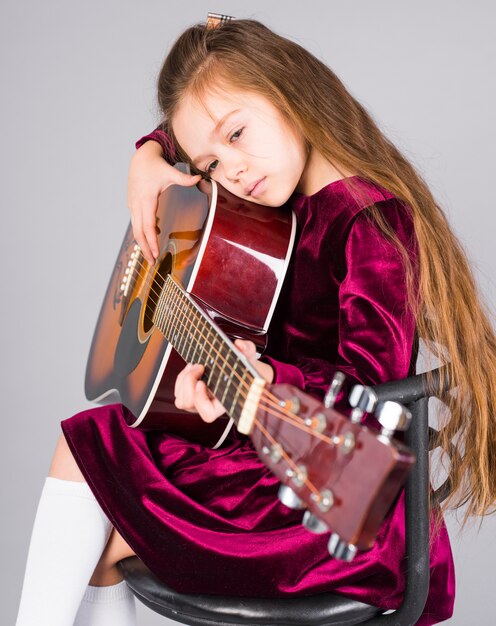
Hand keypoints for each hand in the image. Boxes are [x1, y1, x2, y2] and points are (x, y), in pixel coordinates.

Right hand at [128, 140, 201, 263]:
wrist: (141, 158)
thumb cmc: (156, 166)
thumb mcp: (171, 172)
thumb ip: (185, 178)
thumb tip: (200, 178)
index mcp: (147, 199)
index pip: (148, 225)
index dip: (151, 241)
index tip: (156, 253)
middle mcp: (137, 204)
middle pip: (139, 232)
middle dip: (145, 248)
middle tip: (152, 262)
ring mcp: (133, 205)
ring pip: (135, 229)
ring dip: (142, 244)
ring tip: (150, 256)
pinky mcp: (132, 205)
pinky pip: (136, 222)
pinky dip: (141, 233)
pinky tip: (152, 238)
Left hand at [174, 339, 273, 422]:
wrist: (236, 370)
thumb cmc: (243, 368)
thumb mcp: (248, 356)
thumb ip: (247, 350)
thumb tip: (240, 345)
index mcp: (224, 403)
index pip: (207, 414)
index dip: (200, 401)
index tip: (202, 383)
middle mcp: (209, 405)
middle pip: (188, 404)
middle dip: (189, 382)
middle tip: (199, 367)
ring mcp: (198, 403)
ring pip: (180, 400)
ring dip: (184, 380)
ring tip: (196, 366)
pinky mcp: (190, 396)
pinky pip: (178, 391)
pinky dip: (182, 378)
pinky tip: (192, 367)